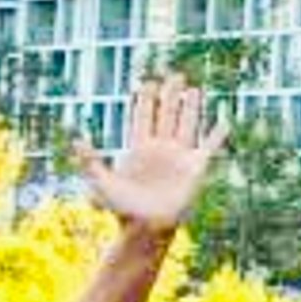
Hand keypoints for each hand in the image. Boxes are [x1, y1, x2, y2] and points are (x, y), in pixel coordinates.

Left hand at [76, 76, 224, 232]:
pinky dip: (216, 136)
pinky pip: (208, 148)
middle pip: (166, 115)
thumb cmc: (122, 209)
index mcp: (139, 149)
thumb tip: (77, 140)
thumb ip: (91, 162)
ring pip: (186, 124)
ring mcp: (179, 156)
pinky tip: (223, 122)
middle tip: (174, 74)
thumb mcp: (102, 183)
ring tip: (193, 88)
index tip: (147, 82)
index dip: (145, 101)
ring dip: (191, 107)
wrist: (147, 227)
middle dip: (169, 95)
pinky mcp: (196, 168)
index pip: (143, 118)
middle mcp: (160, 148)